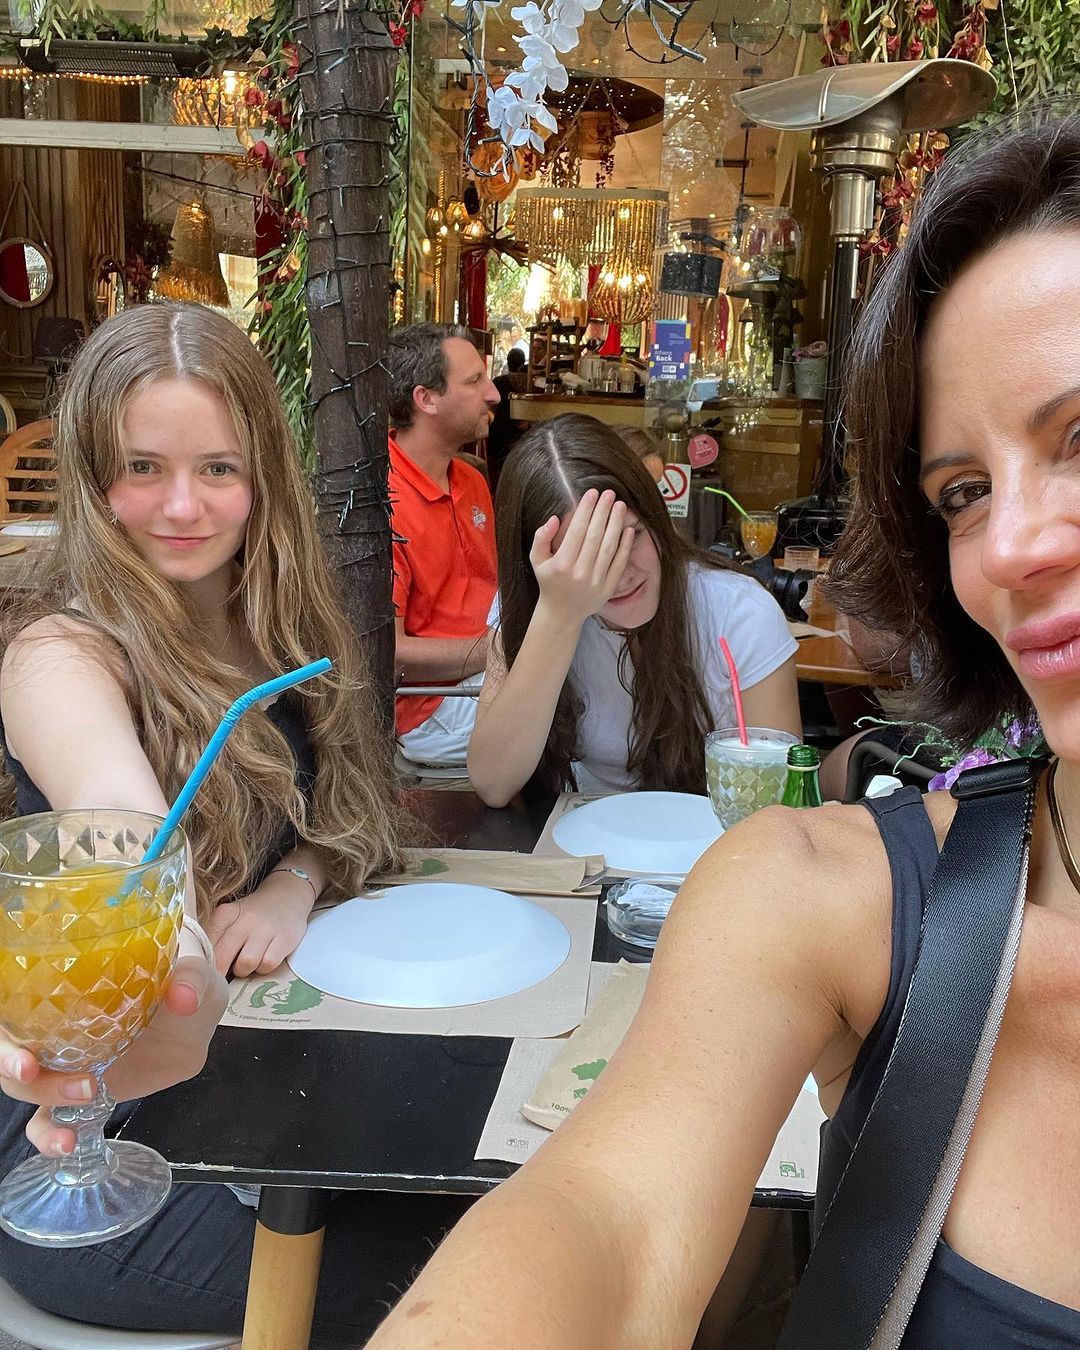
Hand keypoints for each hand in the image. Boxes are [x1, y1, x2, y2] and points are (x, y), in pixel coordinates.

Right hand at [1, 955, 226, 1156]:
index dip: (9, 1023)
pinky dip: (48, 1135)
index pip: (19, 1000)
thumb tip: (182, 997)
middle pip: (10, 1045)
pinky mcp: (77, 1095)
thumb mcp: (195, 980)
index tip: (22, 1043)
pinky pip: (47, 1120)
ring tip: (86, 1098)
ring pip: (23, 1085)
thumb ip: (191, 982)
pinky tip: (68, 1144)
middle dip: (9, 1062)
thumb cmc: (183, 990)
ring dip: (41, 1095)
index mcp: (74, 988)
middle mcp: (57, 1026)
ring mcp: (64, 1063)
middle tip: (32, 1070)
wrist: (192, 1030)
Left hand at [207, 873, 312, 977]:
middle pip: (223, 956)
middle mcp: (245, 919)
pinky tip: (264, 959)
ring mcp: (266, 928)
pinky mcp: (285, 938)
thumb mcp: (231, 918)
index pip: (206, 944)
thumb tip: (201, 967)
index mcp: (226, 913)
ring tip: (247, 963)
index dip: (203, 962)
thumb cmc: (253, 914)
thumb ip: (215, 937)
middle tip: (222, 978)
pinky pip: (268, 965)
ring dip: (245, 970)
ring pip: (246, 964)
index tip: (204, 970)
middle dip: (220, 972)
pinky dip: (264, 968)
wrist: (287, 897)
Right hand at [530, 489, 634, 627]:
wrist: (561, 614)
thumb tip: (555, 518)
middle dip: (603, 512)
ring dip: (616, 524)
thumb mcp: (537, 560)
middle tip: (610, 494)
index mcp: (561, 564)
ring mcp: (596, 581)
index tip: (592, 494)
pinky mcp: (608, 588)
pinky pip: (619, 563)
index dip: (586, 510)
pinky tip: (628, 530)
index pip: (576, 531)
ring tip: (620, 506)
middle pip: (595, 536)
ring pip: (609, 547)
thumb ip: (541, 538)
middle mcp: (580, 572)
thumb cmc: (549, 582)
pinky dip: (625, 546)